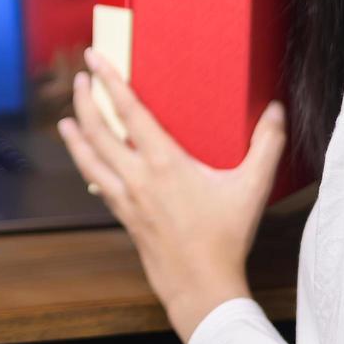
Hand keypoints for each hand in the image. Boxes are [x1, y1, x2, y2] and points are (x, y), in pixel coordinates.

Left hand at [57, 47, 286, 343]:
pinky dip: (87, 166)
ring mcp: (127, 197)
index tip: (94, 58)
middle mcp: (138, 176)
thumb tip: (276, 110)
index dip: (109, 80)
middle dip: (84, 100)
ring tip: (66, 118)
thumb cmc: (226, 237)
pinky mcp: (124, 215)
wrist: (201, 285)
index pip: (129, 110)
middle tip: (80, 79)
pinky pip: (97, 183)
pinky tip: (86, 161)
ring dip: (76, 134)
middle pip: (98, 130)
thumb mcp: (252, 188)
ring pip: (89, 158)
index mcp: (165, 162)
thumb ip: (267, 145)